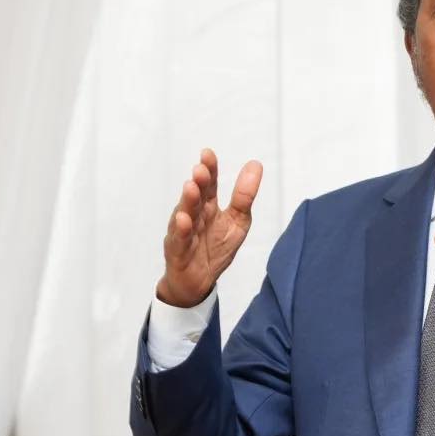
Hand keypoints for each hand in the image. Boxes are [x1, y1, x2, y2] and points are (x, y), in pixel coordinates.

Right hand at [157, 149, 261, 307]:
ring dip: (188, 201)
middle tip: (201, 169)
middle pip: (196, 196)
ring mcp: (184, 232)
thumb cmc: (216, 247)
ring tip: (191, 187)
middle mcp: (194, 215)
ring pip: (185, 214)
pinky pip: (180, 239)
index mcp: (208, 206)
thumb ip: (244, 196)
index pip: (209, 184)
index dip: (209, 169)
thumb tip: (256, 164)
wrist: (198, 281)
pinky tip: (183, 219)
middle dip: (199, 182)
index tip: (208, 153)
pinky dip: (182, 229)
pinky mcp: (178, 251)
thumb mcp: (237, 221)